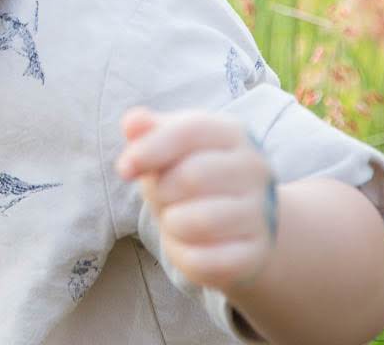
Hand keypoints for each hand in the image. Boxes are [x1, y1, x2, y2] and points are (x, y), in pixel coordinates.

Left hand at [116, 107, 277, 293]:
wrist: (234, 226)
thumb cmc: (190, 177)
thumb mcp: (168, 148)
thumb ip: (147, 131)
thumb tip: (132, 123)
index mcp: (231, 133)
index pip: (189, 131)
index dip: (149, 149)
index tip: (124, 170)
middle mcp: (254, 169)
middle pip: (192, 177)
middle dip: (162, 191)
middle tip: (163, 197)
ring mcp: (260, 213)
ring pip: (199, 222)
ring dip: (172, 224)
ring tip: (177, 220)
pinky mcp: (254, 253)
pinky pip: (204, 260)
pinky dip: (184, 255)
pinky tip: (190, 246)